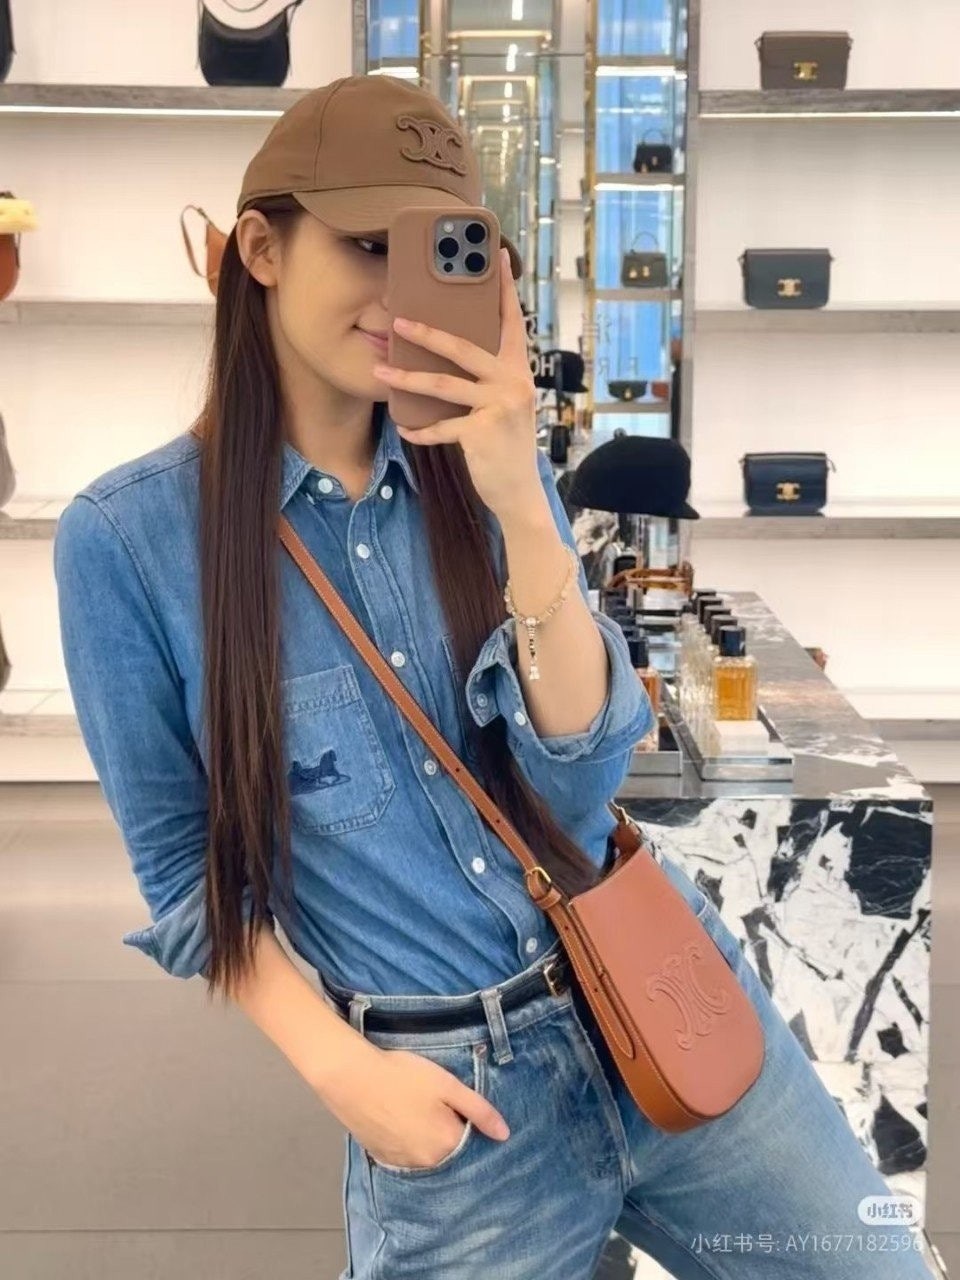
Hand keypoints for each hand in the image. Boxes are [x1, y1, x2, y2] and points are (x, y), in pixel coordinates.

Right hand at [318, 1043, 509, 1170]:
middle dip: (445, 1127)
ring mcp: (401, 1163)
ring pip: (424, 1151)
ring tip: (411, 1105)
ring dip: (424, 1134)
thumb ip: (479, 1110)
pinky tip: (396, 1116)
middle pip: (447, 1147)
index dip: (463, 1118)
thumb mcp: (447, 1085)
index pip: (470, 1139)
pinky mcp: (381, 1157)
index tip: (452, 1101)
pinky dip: (405, 1139)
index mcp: (447, 1145)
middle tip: (429, 1099)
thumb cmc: (403, 1076)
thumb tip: (505, 1134)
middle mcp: (426, 1163)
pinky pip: (404, 1152)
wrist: (351, 1077)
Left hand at [373, 248, 544, 524]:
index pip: (512, 323)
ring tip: (380, 371)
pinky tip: (405, 430)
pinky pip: (440, 426)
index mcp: (518, 371)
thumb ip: (486, 381)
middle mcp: (512, 382)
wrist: (519, 491)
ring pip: (443, 384)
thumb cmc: (505, 446)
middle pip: (464, 347)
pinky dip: (420, 431)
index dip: (505, 290)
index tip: (499, 257)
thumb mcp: (504, 406)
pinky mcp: (481, 432)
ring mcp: (498, 406)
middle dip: (427, 333)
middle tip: (397, 320)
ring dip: (406, 378)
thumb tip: (450, 359)